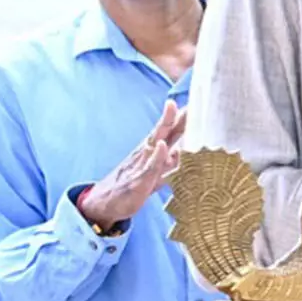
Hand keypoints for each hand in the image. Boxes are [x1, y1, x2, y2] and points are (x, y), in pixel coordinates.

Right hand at [75, 100, 185, 230]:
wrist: (105, 203)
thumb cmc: (133, 185)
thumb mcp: (156, 173)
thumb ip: (170, 163)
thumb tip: (182, 152)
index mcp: (153, 151)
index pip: (170, 131)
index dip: (182, 117)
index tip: (196, 101)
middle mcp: (147, 153)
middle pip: (163, 129)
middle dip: (176, 113)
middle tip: (188, 97)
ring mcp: (142, 164)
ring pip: (156, 141)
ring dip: (165, 125)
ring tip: (174, 108)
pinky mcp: (139, 180)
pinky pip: (149, 167)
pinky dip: (157, 157)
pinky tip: (164, 146)